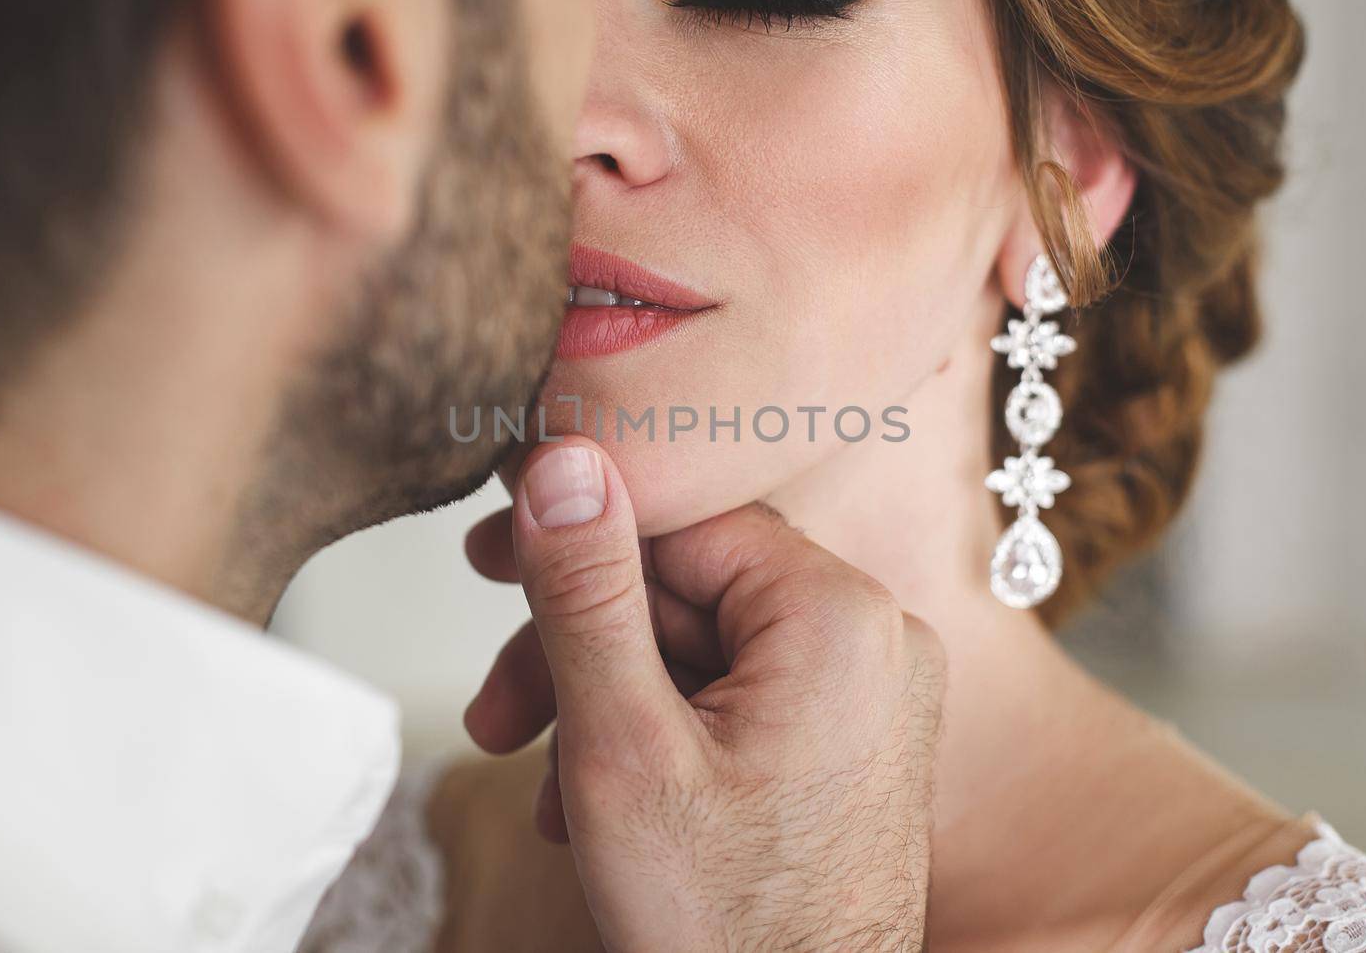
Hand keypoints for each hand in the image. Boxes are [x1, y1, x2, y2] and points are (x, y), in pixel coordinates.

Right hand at [463, 436, 946, 951]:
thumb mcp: (622, 744)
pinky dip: (659, 736)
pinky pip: (736, 697)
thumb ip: (588, 591)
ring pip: (700, 649)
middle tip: (498, 710)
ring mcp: (868, 694)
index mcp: (838, 616)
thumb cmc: (727, 927)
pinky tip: (601, 802)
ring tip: (548, 784)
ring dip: (605, 705)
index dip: (576, 535)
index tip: (489, 552)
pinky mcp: (848, 741)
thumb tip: (564, 459)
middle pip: (686, 590)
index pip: (683, 519)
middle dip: (578, 651)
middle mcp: (876, 638)